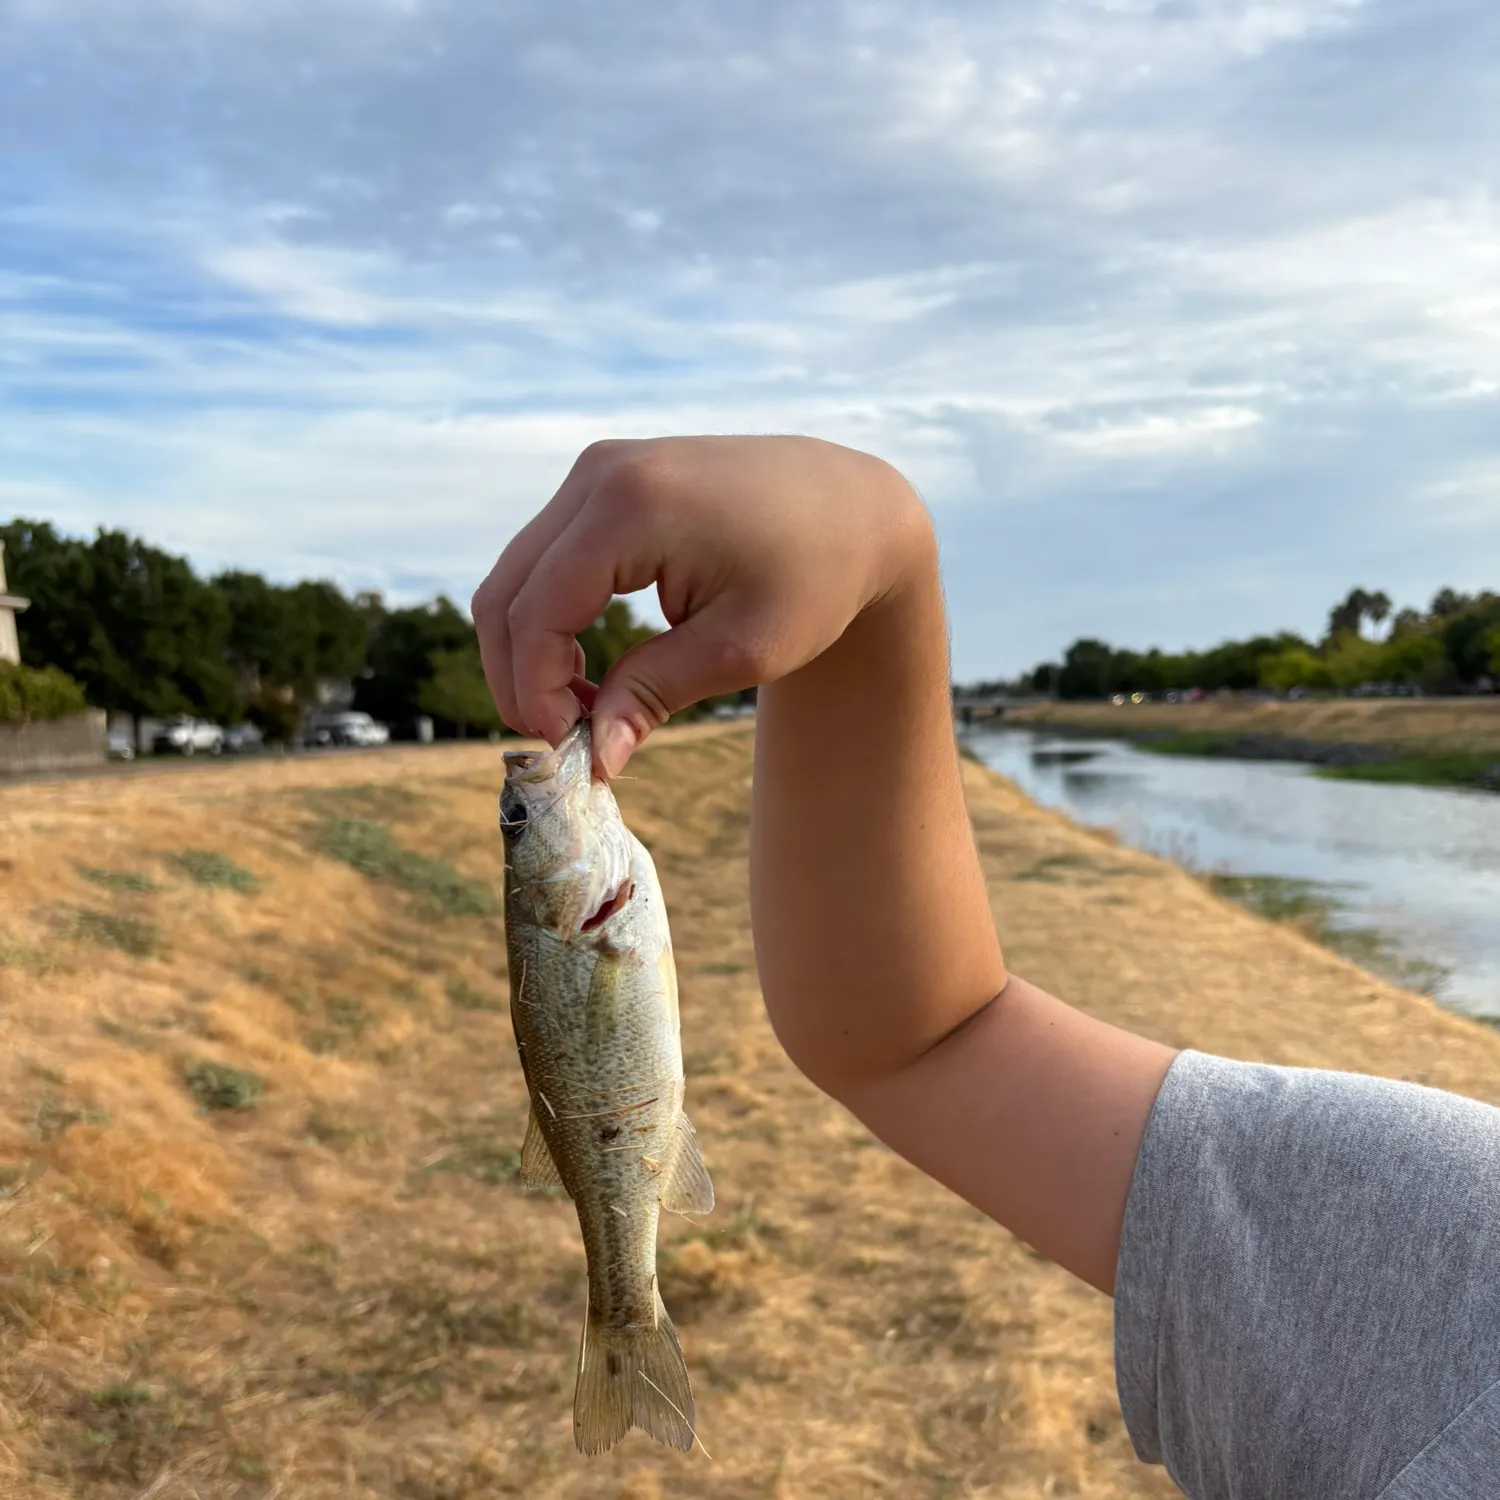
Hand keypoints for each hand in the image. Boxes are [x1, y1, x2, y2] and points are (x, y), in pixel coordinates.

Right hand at [472, 435, 929, 776]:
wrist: (855, 510)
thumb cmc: (814, 580)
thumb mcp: (741, 649)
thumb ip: (654, 695)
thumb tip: (595, 758)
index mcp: (633, 507)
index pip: (539, 612)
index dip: (536, 690)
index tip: (568, 749)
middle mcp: (601, 474)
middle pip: (506, 591)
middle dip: (519, 676)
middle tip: (562, 742)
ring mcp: (599, 469)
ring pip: (516, 576)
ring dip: (529, 652)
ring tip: (582, 713)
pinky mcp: (605, 481)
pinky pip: (545, 558)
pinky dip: (548, 619)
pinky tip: (590, 673)